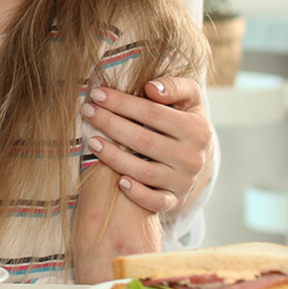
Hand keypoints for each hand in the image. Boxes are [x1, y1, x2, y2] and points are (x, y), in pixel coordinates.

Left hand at [80, 76, 211, 215]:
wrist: (200, 156)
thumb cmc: (185, 119)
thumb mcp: (190, 98)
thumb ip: (174, 87)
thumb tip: (151, 88)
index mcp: (197, 129)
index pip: (153, 113)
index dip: (122, 103)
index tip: (97, 94)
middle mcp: (193, 157)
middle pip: (144, 141)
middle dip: (111, 124)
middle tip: (87, 112)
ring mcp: (184, 181)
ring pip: (145, 171)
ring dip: (114, 157)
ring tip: (92, 141)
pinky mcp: (175, 200)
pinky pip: (156, 202)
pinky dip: (137, 193)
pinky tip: (118, 181)